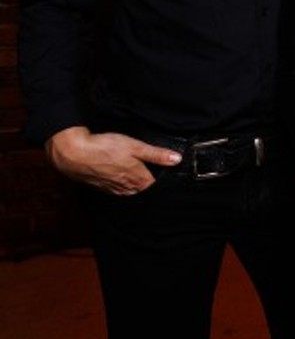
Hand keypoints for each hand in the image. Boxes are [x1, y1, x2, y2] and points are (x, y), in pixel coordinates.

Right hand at [46, 126, 180, 194]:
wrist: (73, 153)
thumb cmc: (105, 148)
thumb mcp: (135, 147)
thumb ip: (156, 154)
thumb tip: (177, 159)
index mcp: (137, 179)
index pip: (155, 186)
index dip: (162, 180)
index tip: (167, 175)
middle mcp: (125, 187)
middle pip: (142, 190)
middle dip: (148, 185)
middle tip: (154, 178)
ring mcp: (111, 188)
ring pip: (128, 191)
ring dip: (134, 187)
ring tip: (138, 179)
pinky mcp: (99, 186)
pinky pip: (114, 190)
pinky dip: (120, 186)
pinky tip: (119, 179)